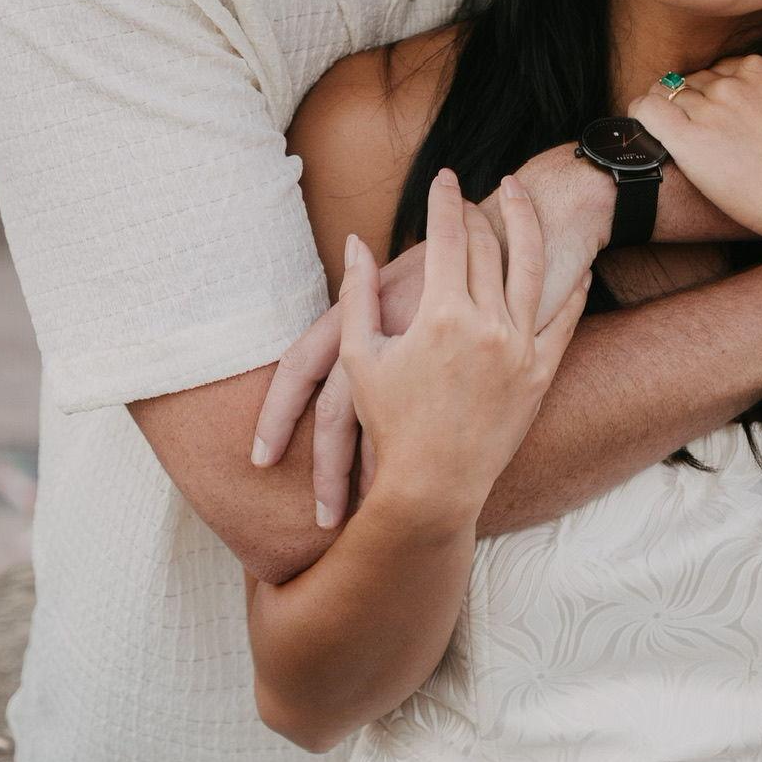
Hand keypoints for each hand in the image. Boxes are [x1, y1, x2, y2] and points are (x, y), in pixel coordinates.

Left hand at [251, 242, 431, 525]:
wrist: (501, 241)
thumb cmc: (441, 262)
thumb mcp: (388, 281)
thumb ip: (356, 305)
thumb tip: (319, 344)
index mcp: (352, 318)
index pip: (297, 369)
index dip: (275, 415)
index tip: (259, 460)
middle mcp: (379, 341)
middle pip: (337, 415)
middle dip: (324, 471)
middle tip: (318, 520)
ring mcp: (421, 363)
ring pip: (385, 430)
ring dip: (371, 476)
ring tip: (364, 519)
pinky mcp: (456, 374)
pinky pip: (431, 427)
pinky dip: (417, 461)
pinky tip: (416, 491)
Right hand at [338, 172, 585, 525]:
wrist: (434, 486)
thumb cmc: (390, 423)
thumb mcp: (362, 356)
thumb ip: (358, 293)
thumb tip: (357, 241)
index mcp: (440, 316)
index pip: (448, 237)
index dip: (444, 201)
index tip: (443, 178)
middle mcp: (487, 324)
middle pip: (490, 246)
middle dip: (480, 211)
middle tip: (474, 192)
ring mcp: (520, 348)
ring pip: (532, 268)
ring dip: (529, 225)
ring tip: (523, 198)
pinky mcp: (541, 373)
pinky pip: (562, 317)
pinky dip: (569, 288)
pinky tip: (573, 264)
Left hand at [629, 49, 761, 253]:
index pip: (729, 69)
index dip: (728, 93)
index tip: (733, 121)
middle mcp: (734, 83)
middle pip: (698, 80)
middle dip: (701, 101)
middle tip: (711, 136)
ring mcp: (708, 110)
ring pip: (669, 91)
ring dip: (671, 109)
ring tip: (679, 137)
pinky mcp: (687, 141)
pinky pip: (645, 109)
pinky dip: (642, 114)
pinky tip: (650, 132)